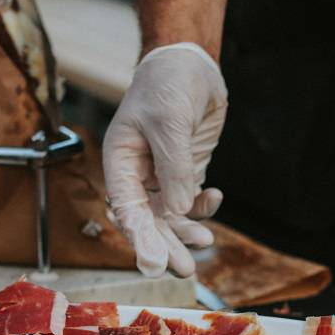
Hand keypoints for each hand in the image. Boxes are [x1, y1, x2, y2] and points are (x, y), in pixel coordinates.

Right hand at [103, 43, 226, 276]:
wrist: (189, 64)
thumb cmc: (167, 85)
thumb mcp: (169, 121)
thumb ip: (174, 167)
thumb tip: (179, 209)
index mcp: (120, 162)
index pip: (126, 207)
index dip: (139, 238)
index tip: (153, 264)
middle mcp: (137, 175)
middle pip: (148, 221)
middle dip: (166, 246)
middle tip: (184, 269)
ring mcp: (161, 176)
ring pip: (170, 217)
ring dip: (186, 231)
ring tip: (204, 243)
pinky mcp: (184, 173)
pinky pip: (190, 201)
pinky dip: (203, 206)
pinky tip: (214, 199)